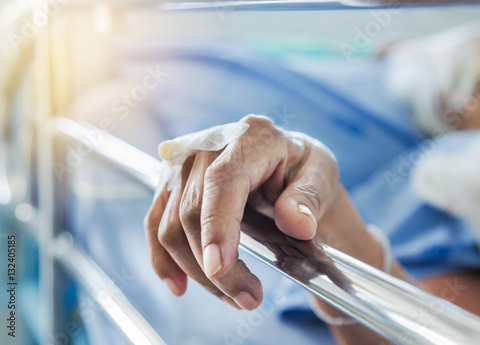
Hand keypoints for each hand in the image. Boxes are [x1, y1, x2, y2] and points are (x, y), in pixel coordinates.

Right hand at [144, 115, 376, 310]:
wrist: (287, 165)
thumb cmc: (304, 170)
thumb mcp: (322, 175)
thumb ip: (309, 197)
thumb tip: (297, 223)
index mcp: (253, 136)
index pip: (224, 180)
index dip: (217, 226)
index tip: (219, 269)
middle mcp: (210, 144)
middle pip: (193, 211)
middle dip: (215, 267)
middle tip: (248, 299)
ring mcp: (186, 163)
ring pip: (172, 224)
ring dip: (196, 271)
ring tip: (234, 296)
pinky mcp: (174, 183)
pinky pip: (156, 222)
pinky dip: (164, 258)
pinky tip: (179, 285)